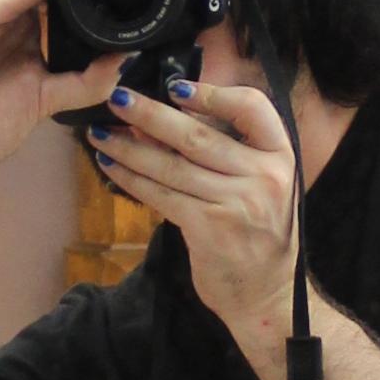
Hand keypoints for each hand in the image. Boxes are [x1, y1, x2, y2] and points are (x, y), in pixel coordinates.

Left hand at [87, 68, 301, 366]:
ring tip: (100, 134)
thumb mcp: (258, 184)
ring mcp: (237, 203)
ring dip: (129, 148)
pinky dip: (131, 179)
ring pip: (171, 165)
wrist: (266, 293)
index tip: (175, 87)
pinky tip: (110, 167)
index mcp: (280, 155)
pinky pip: (161, 195)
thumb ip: (223, 152)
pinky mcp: (209, 229)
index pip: (253, 107)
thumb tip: (158, 119)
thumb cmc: (257, 232)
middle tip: (117, 97)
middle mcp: (264, 176)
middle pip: (198, 135)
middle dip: (150, 114)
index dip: (213, 93)